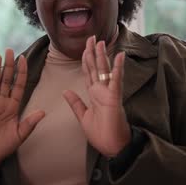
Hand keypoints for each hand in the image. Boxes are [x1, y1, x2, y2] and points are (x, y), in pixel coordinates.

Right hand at [0, 49, 44, 184]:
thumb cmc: (5, 146)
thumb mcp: (20, 135)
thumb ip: (30, 123)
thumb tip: (43, 112)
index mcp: (13, 106)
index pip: (18, 85)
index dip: (20, 73)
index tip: (23, 59)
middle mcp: (1, 102)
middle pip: (5, 80)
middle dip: (8, 66)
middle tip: (9, 51)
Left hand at [62, 36, 130, 157]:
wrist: (111, 147)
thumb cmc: (100, 134)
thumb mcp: (83, 116)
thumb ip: (75, 103)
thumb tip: (65, 91)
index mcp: (94, 94)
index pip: (88, 72)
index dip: (86, 58)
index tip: (85, 46)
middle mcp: (101, 91)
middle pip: (96, 67)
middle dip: (93, 52)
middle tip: (92, 37)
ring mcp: (109, 93)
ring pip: (105, 70)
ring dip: (103, 56)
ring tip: (102, 41)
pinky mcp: (115, 98)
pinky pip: (116, 80)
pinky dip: (118, 68)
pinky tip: (119, 56)